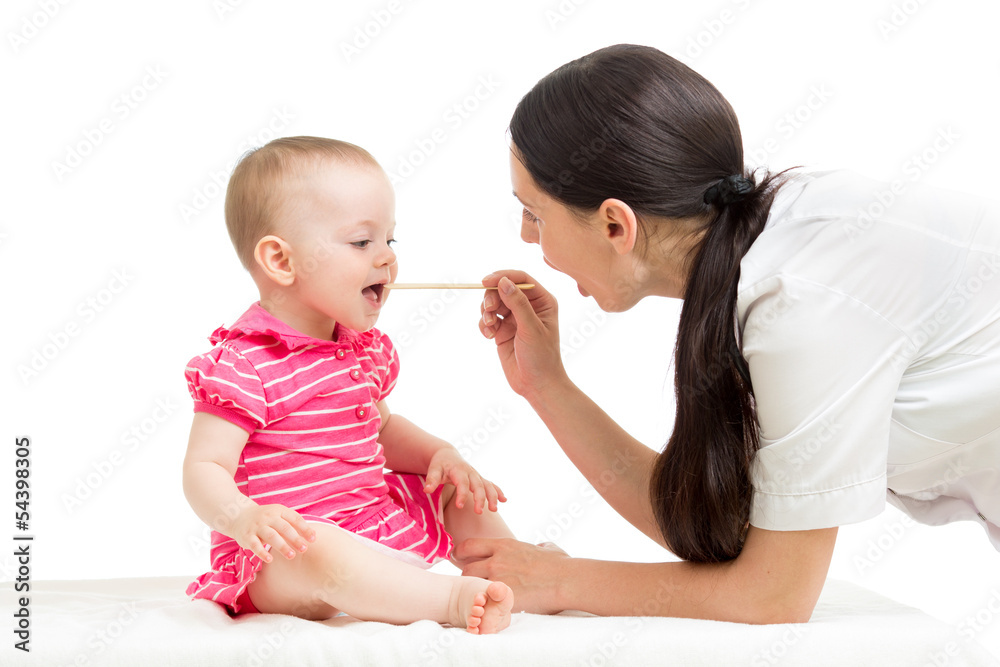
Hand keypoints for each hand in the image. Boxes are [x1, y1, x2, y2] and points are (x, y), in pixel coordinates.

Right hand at [230, 503, 316, 562]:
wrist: (238, 515)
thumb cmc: (266, 518)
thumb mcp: (279, 515)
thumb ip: (293, 524)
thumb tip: (313, 536)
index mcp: (279, 510)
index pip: (294, 518)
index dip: (304, 528)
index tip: (313, 539)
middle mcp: (268, 517)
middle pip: (284, 527)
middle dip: (295, 538)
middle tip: (304, 549)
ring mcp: (257, 526)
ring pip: (271, 536)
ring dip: (282, 546)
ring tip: (291, 556)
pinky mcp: (247, 536)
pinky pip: (255, 545)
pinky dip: (262, 552)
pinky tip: (270, 560)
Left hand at [424, 447, 506, 513]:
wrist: (447, 454)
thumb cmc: (439, 464)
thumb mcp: (433, 469)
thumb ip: (431, 480)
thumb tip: (426, 490)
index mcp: (458, 470)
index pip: (462, 482)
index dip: (462, 494)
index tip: (459, 506)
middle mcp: (470, 472)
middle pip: (478, 485)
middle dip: (480, 498)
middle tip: (479, 512)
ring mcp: (476, 475)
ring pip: (487, 485)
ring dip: (492, 496)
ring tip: (493, 510)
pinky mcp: (479, 478)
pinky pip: (491, 484)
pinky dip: (498, 491)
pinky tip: (504, 500)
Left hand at [456, 538, 570, 613]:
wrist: (565, 580)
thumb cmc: (560, 564)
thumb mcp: (547, 548)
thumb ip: (540, 546)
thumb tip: (542, 547)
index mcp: (504, 545)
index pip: (469, 546)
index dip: (461, 553)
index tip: (459, 558)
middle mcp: (497, 560)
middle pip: (465, 569)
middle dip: (466, 578)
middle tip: (471, 585)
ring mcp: (499, 579)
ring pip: (472, 587)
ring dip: (475, 594)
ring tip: (481, 600)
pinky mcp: (503, 597)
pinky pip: (486, 603)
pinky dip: (486, 607)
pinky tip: (491, 611)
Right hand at [479, 271, 567, 399]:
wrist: (536, 385)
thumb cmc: (542, 357)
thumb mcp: (531, 328)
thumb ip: (518, 304)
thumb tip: (503, 281)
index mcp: (542, 301)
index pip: (521, 279)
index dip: (502, 277)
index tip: (486, 282)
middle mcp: (528, 306)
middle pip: (502, 289)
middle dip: (491, 297)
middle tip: (488, 310)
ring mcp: (514, 318)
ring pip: (493, 303)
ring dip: (486, 312)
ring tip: (489, 326)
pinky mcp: (502, 330)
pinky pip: (488, 319)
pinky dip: (484, 325)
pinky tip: (489, 336)